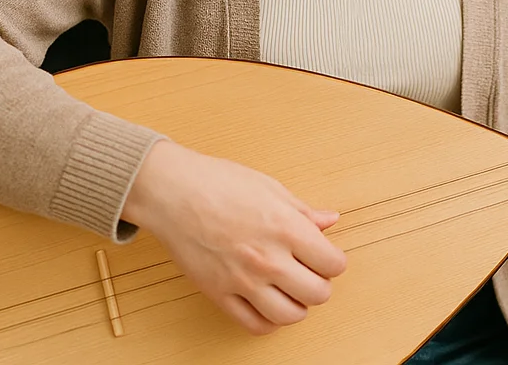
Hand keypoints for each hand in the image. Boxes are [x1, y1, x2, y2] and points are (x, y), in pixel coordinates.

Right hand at [122, 141, 347, 334]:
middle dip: (320, 284)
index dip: (334, 262)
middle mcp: (268, 259)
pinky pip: (253, 324)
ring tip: (291, 290)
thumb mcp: (271, 188)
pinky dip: (269, 321)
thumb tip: (330, 220)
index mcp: (287, 229)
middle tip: (311, 273)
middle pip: (317, 294)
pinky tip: (269, 305)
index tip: (325, 257)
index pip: (333, 264)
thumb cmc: (220, 183)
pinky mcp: (219, 294)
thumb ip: (304, 211)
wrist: (174, 192)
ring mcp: (243, 280)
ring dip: (297, 306)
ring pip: (289, 316)